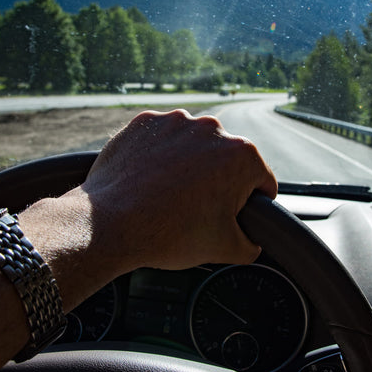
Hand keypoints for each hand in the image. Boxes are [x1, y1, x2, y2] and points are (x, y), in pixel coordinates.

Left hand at [18, 110, 276, 306]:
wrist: (109, 224)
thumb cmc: (169, 234)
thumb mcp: (226, 249)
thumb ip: (252, 244)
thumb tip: (251, 241)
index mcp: (242, 155)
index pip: (262, 181)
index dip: (251, 204)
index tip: (232, 216)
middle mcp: (212, 129)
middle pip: (226, 160)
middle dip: (217, 182)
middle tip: (197, 211)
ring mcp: (175, 122)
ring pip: (193, 147)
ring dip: (188, 166)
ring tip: (169, 196)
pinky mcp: (144, 122)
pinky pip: (161, 139)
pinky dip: (159, 156)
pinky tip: (149, 181)